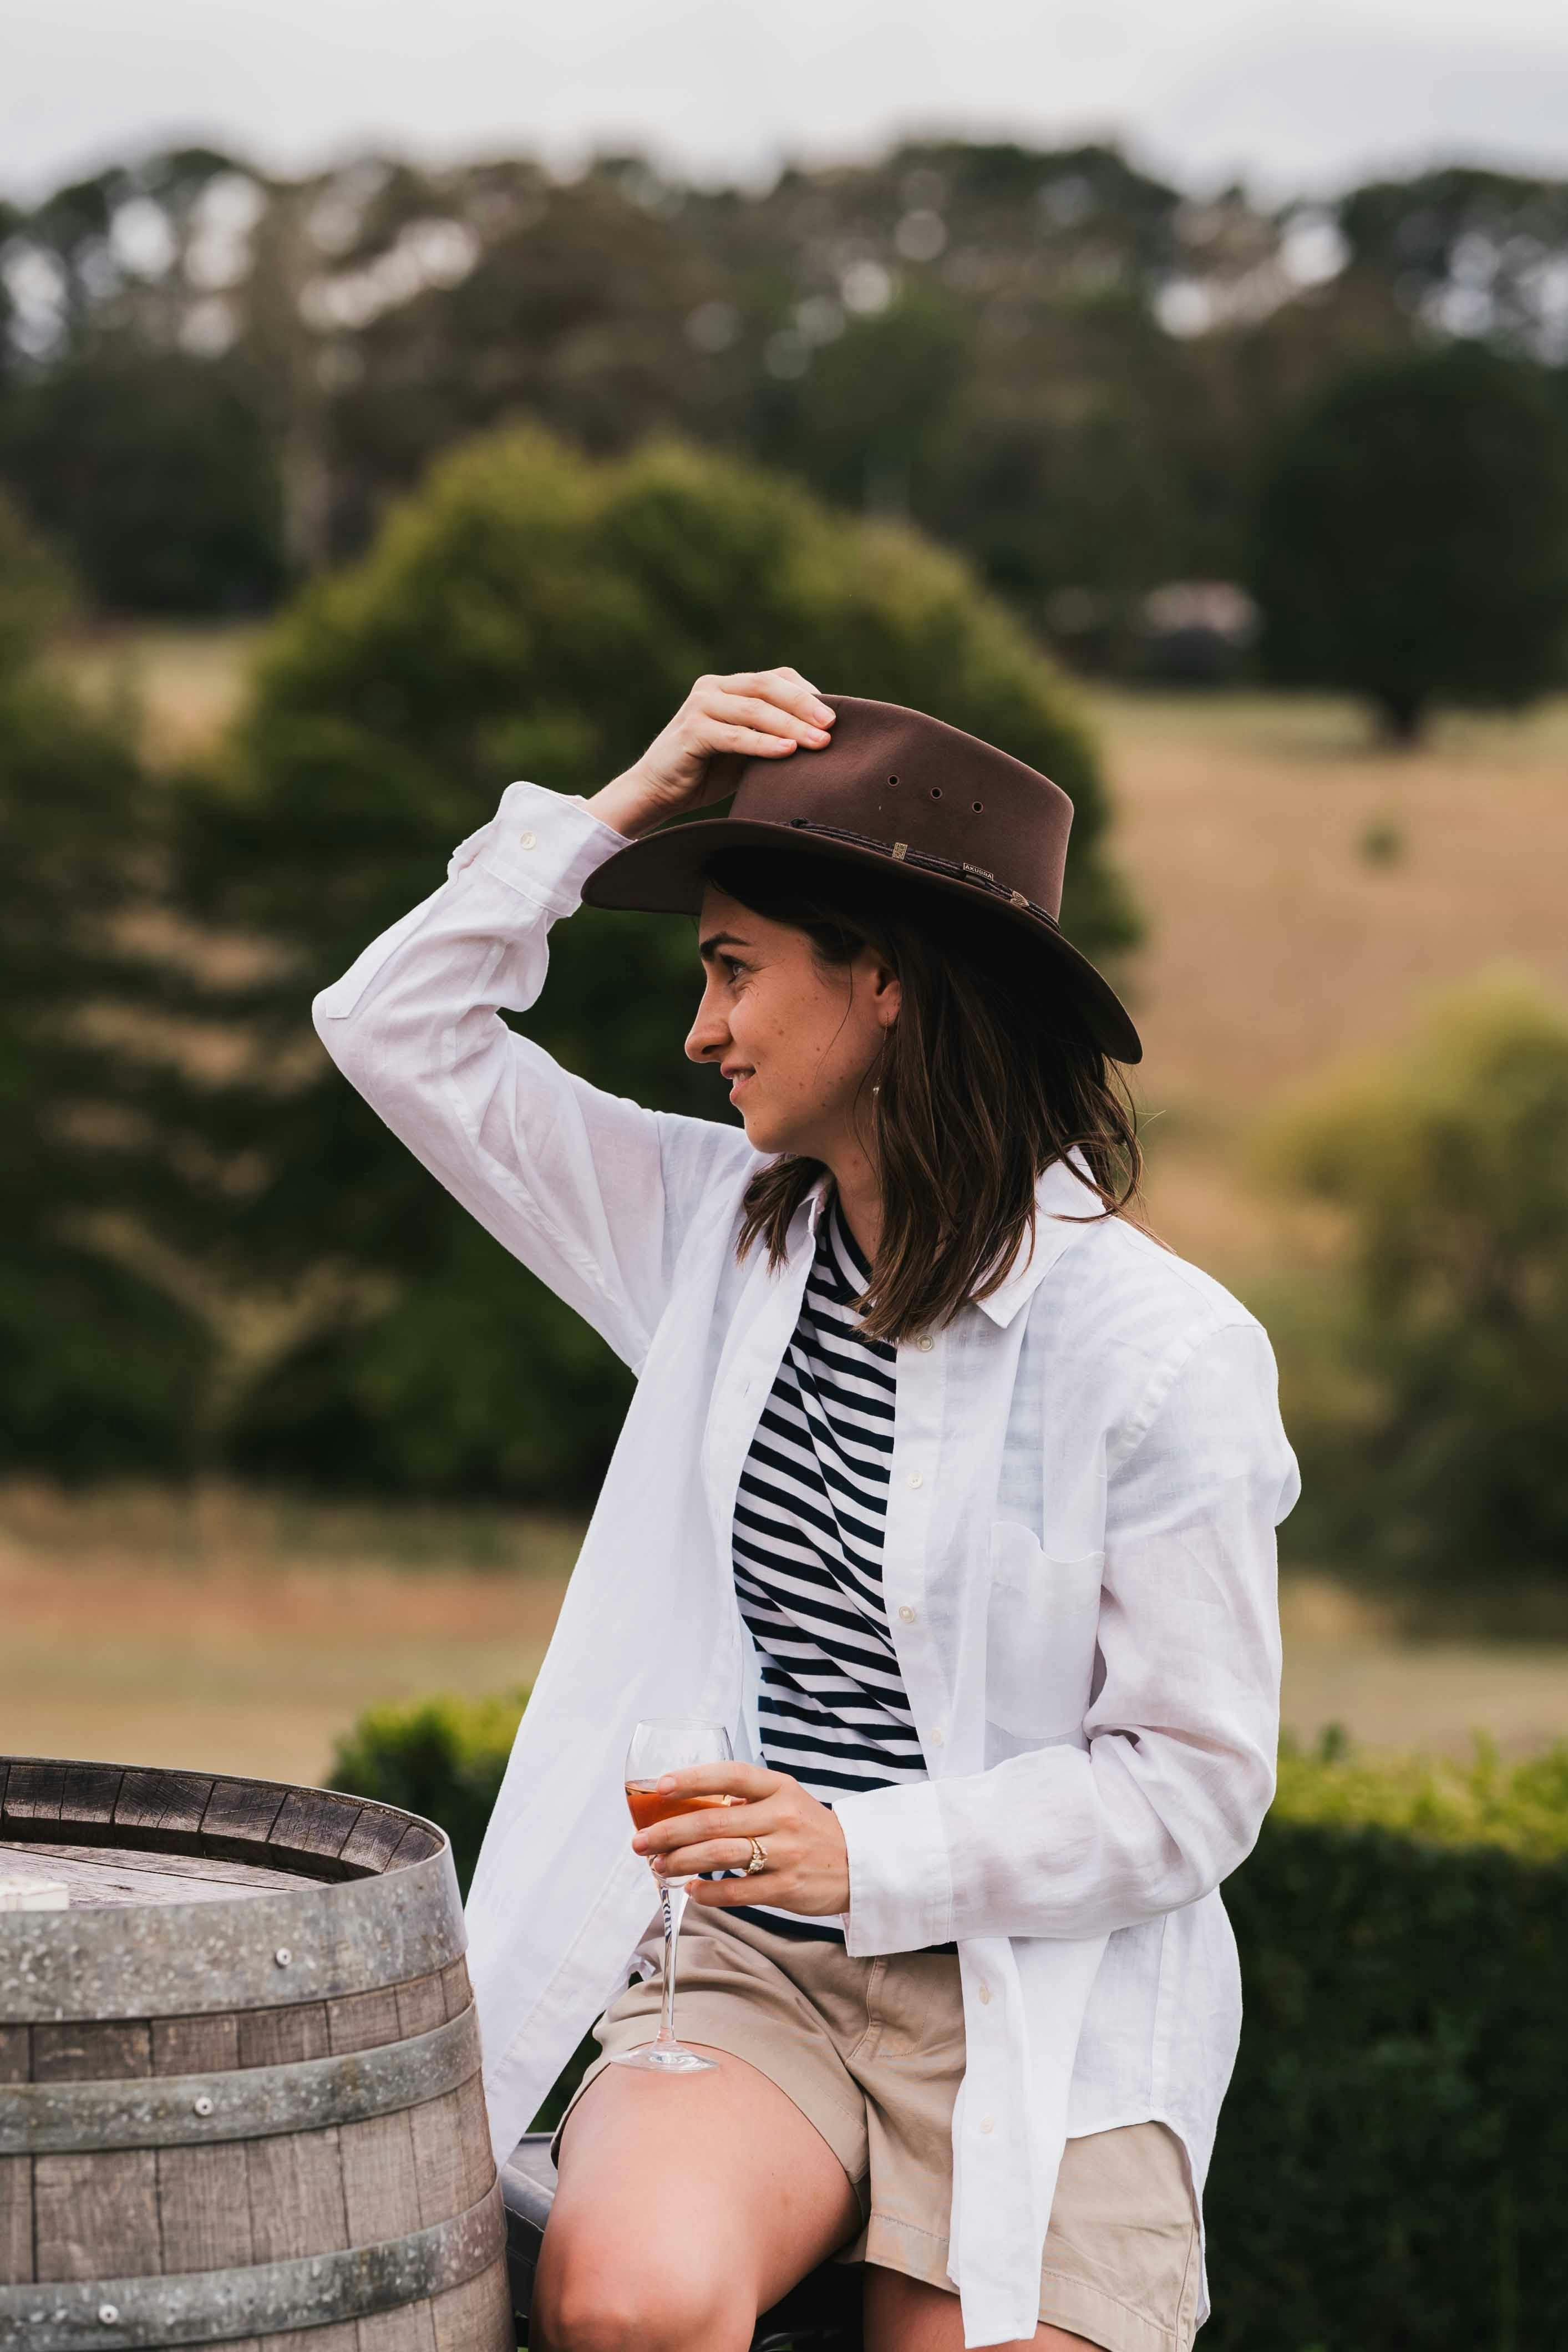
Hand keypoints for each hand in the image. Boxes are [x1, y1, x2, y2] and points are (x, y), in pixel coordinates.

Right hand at [586, 668, 835, 840]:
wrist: (658, 792)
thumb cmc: (706, 772)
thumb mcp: (746, 749)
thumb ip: (772, 735)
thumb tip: (823, 737)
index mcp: (728, 686)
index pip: (775, 677)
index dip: (806, 692)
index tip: (835, 715)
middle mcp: (713, 688)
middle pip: (767, 686)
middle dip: (804, 705)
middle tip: (832, 725)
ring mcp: (700, 706)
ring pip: (754, 709)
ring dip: (790, 725)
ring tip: (818, 741)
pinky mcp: (691, 731)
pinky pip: (735, 735)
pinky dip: (763, 743)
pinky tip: (787, 751)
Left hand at [630, 1760, 850, 1917]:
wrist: (859, 1865)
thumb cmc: (811, 1829)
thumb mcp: (786, 1800)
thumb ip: (746, 1800)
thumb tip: (689, 1806)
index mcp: (779, 1787)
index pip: (730, 1775)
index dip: (692, 1779)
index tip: (660, 1787)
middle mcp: (782, 1816)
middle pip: (714, 1821)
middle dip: (669, 1832)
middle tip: (640, 1842)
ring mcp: (786, 1853)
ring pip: (720, 1855)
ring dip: (681, 1862)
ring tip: (658, 1866)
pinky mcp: (787, 1888)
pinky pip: (738, 1892)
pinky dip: (708, 1893)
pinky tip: (691, 1890)